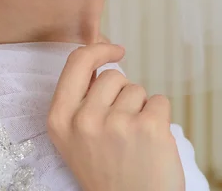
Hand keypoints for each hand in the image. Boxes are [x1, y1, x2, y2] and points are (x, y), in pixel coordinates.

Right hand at [47, 42, 184, 190]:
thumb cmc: (107, 172)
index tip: (114, 50)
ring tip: (135, 140)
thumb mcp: (75, 137)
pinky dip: (160, 117)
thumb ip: (80, 99)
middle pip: (113, 76)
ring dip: (141, 108)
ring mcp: (116, 124)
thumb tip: (98, 51)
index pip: (77, 62)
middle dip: (122, 93)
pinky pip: (160, 101)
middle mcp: (84, 120)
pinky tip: (151, 142)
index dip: (98, 50)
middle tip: (120, 128)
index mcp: (60, 119)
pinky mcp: (148, 128)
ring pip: (137, 89)